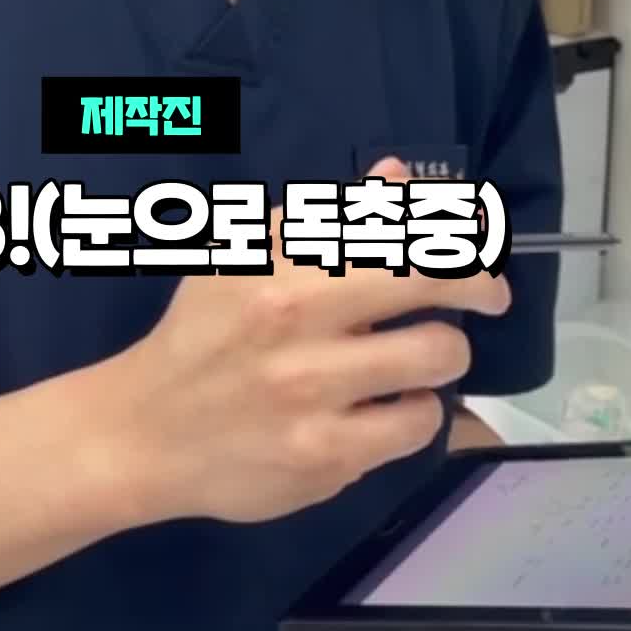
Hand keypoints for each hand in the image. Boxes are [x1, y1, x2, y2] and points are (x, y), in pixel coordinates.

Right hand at [115, 157, 511, 525]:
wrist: (142, 431)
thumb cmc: (202, 335)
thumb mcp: (246, 258)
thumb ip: (324, 217)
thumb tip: (394, 173)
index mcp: (279, 262)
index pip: (393, 228)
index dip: (453, 233)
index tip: (472, 248)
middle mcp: (296, 321)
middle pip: (429, 283)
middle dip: (477, 286)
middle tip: (488, 299)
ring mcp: (312, 394)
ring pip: (436, 357)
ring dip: (443, 355)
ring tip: (422, 358)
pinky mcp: (324, 457)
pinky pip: (416, 425)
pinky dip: (418, 412)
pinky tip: (392, 406)